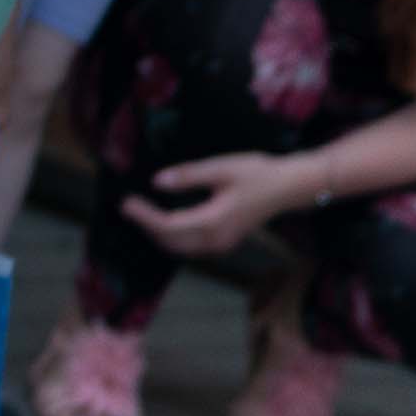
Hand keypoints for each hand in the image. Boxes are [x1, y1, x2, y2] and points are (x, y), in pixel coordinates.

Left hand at [120, 149, 311, 256]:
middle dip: (146, 226)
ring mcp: (221, 244)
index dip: (144, 216)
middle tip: (128, 207)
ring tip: (140, 215)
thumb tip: (157, 182)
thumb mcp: (221, 168)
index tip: (126, 202)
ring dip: (158, 234)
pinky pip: (190, 246)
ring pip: (179, 247)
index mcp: (213, 222)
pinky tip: (164, 223)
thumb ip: (188, 176)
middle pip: (170, 241)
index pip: (168, 225)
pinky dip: (172, 237)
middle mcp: (216, 240)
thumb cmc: (258, 174)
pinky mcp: (225, 241)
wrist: (288, 188)